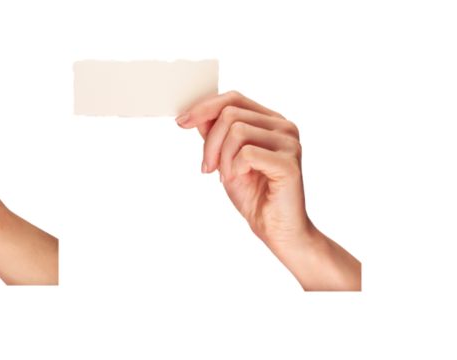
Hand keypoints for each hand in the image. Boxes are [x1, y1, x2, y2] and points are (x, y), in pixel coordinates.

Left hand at [174, 89, 311, 252]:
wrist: (276, 229)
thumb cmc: (254, 195)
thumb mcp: (225, 159)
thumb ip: (214, 134)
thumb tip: (194, 115)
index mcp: (271, 120)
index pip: (233, 97)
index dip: (204, 107)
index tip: (181, 123)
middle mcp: (284, 126)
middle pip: (231, 113)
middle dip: (210, 142)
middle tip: (208, 168)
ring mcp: (289, 143)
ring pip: (237, 131)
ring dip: (222, 158)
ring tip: (227, 177)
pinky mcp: (288, 162)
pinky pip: (247, 153)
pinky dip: (234, 168)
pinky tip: (240, 179)